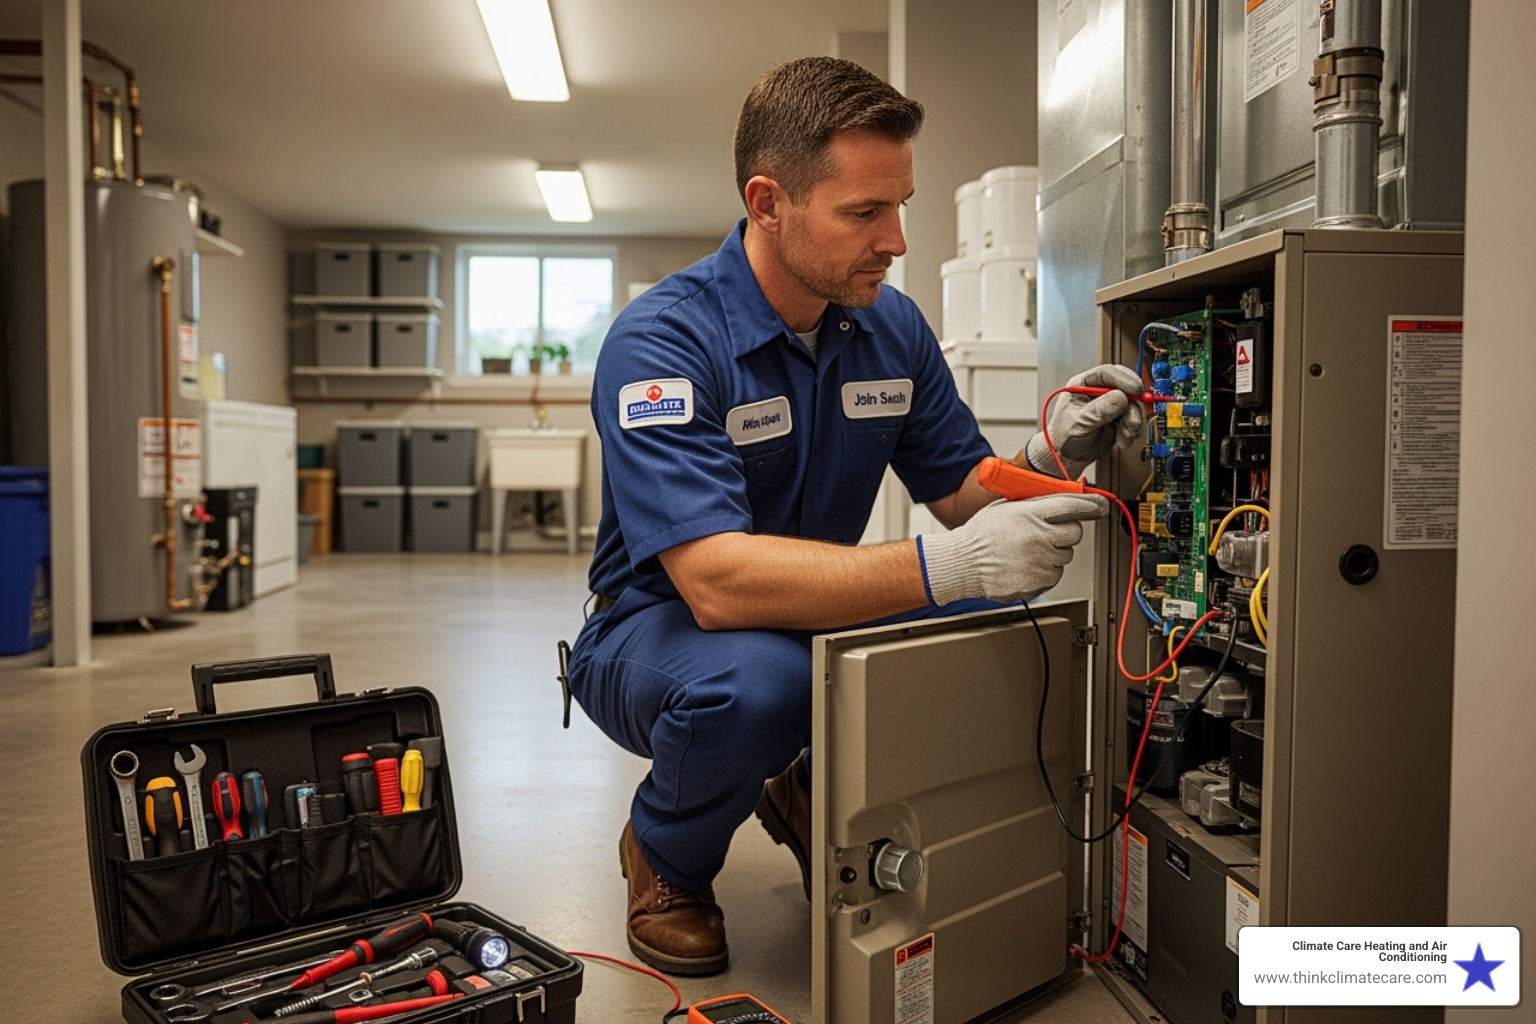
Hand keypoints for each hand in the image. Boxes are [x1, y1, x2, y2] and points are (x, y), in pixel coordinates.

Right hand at [918, 493, 1109, 605]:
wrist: (963, 564)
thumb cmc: (981, 535)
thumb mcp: (1006, 508)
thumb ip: (1035, 504)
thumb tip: (1063, 500)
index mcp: (1031, 514)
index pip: (1073, 505)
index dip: (1091, 505)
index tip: (1100, 505)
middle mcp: (1039, 537)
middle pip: (1074, 533)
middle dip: (1065, 532)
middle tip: (1046, 534)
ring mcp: (1040, 561)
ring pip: (1066, 556)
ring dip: (1053, 553)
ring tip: (1028, 552)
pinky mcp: (1038, 582)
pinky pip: (1054, 575)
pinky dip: (1045, 571)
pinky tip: (1025, 565)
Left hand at [1025, 364, 1145, 479]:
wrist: (1067, 457)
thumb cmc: (1064, 437)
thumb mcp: (1079, 422)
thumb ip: (1099, 410)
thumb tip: (1121, 397)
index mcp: (1083, 385)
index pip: (1106, 373)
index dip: (1123, 379)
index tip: (1135, 390)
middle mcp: (1099, 392)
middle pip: (1125, 386)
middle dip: (1133, 402)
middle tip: (1134, 415)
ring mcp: (1110, 405)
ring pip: (1132, 404)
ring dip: (1132, 422)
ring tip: (1124, 436)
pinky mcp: (1119, 418)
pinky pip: (1133, 418)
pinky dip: (1132, 431)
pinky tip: (1123, 440)